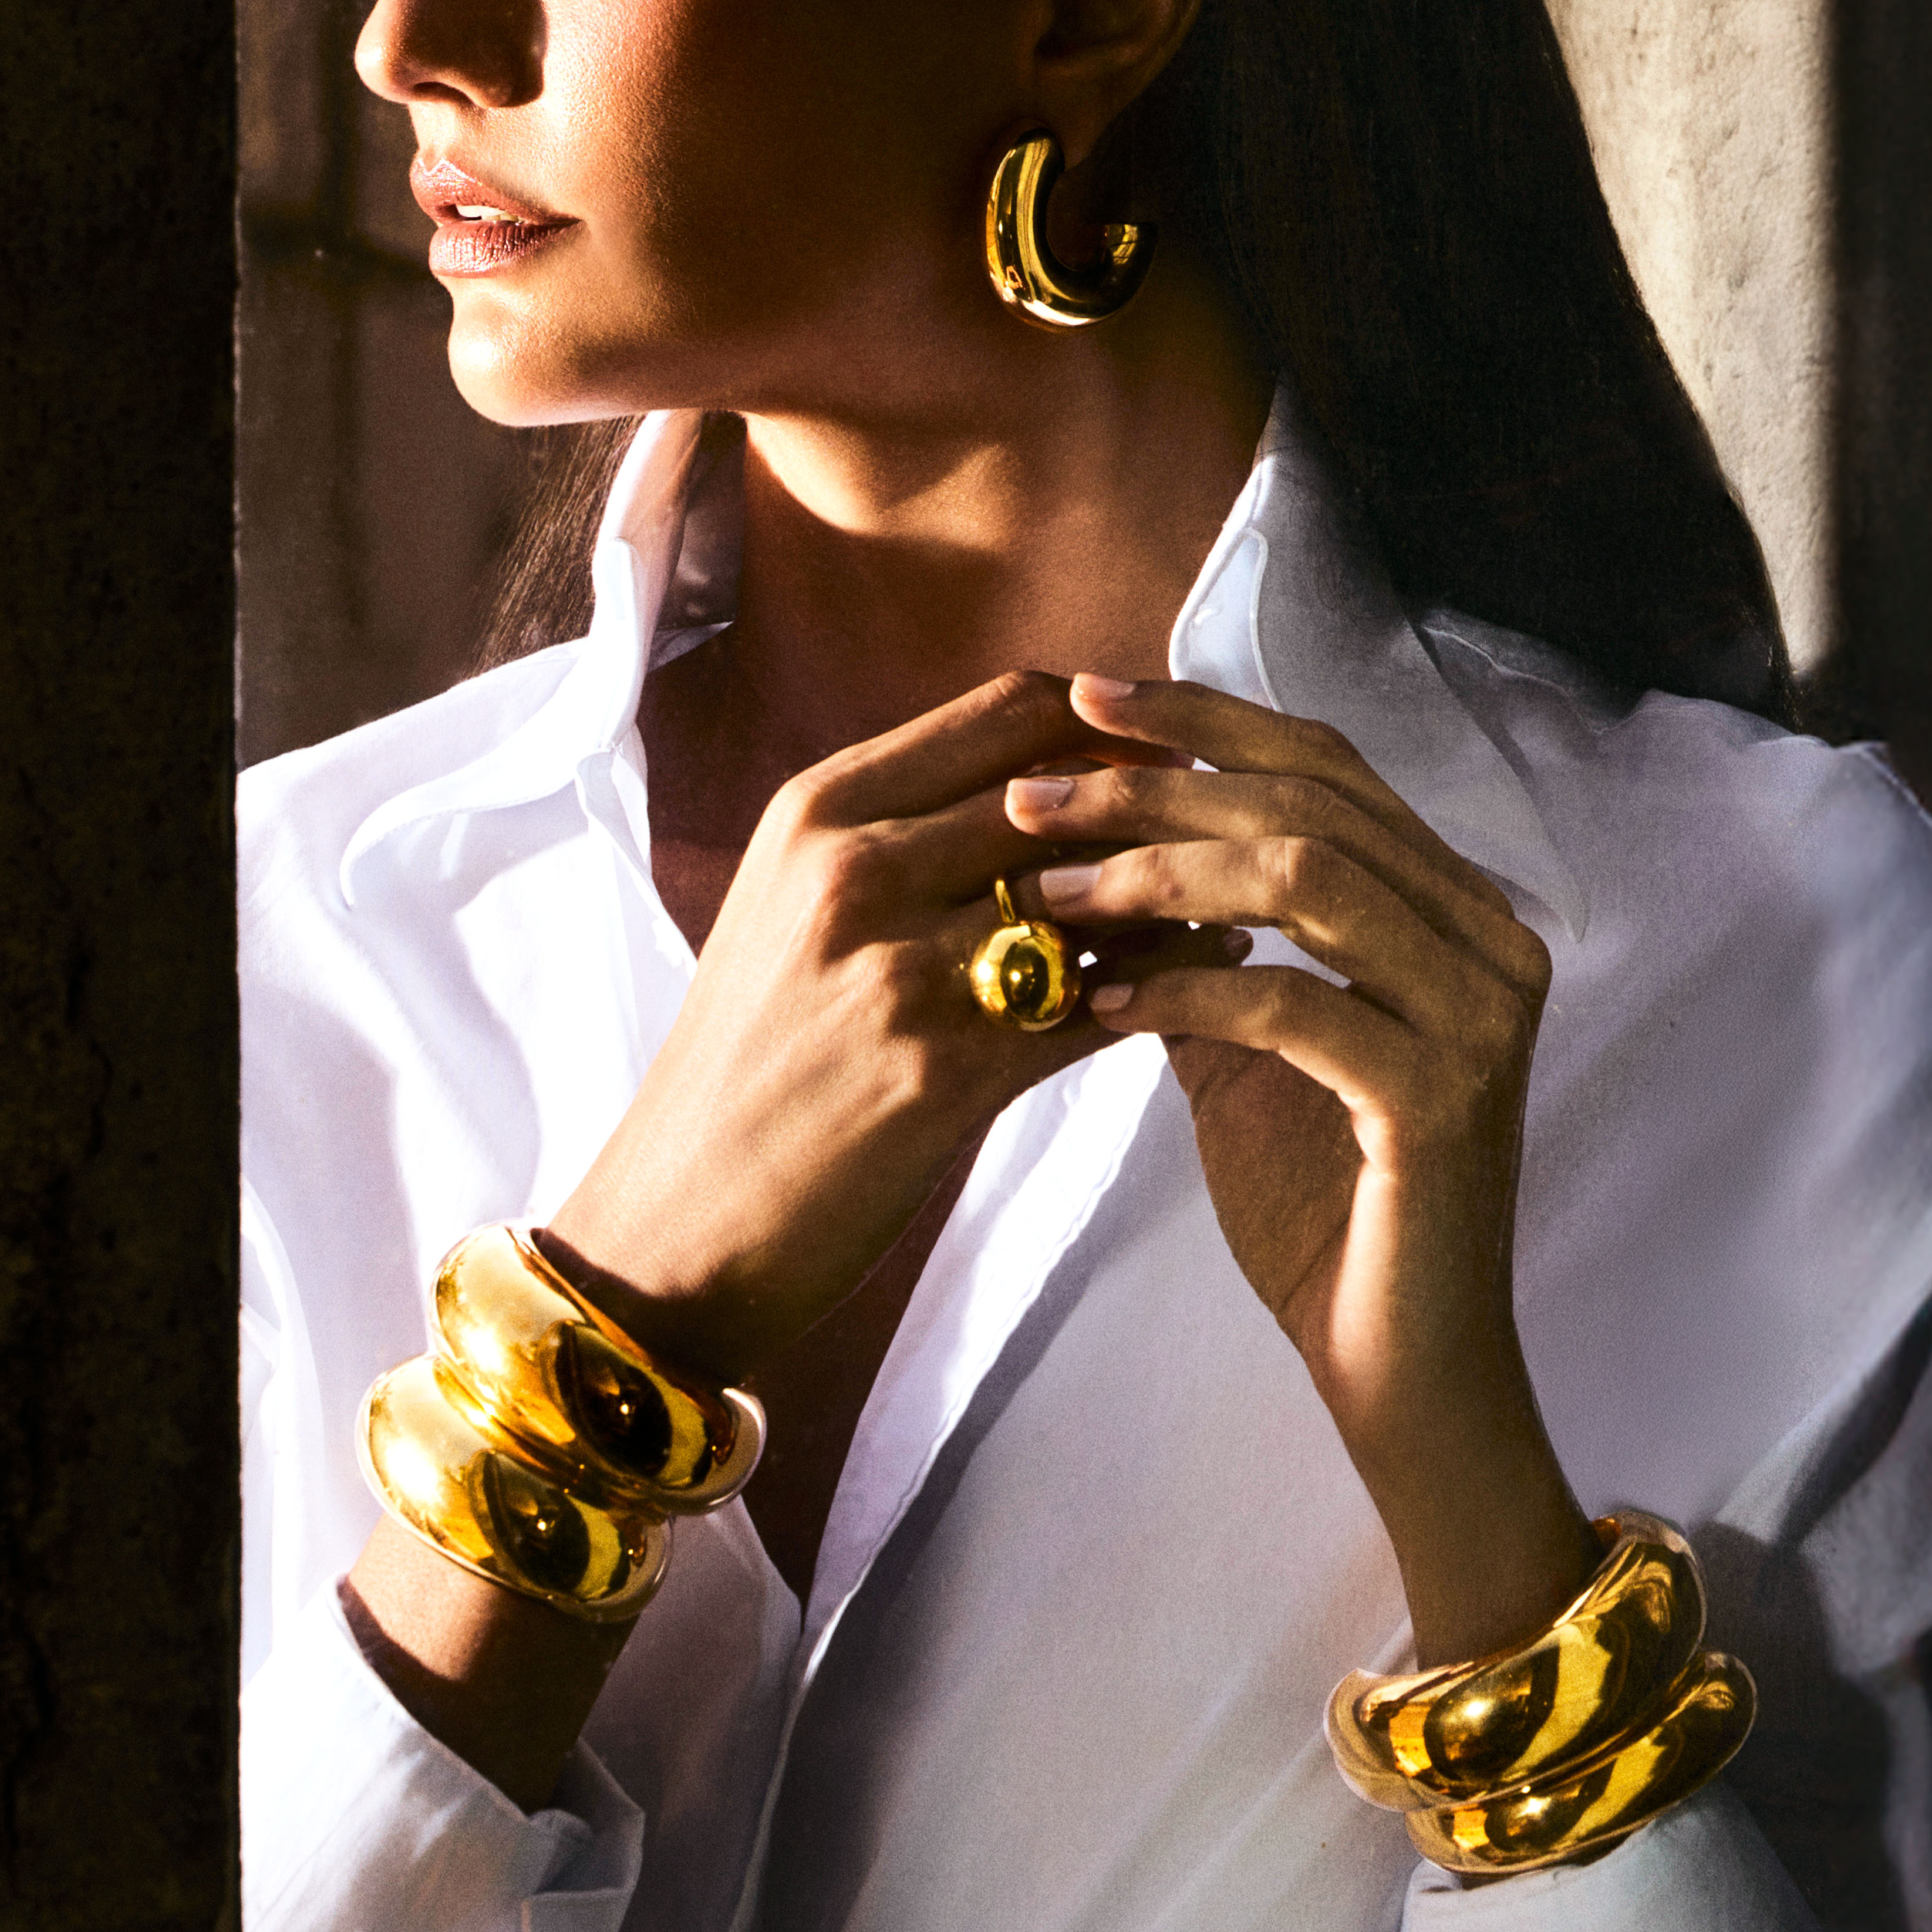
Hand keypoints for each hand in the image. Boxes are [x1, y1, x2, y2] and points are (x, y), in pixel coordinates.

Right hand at [546, 670, 1226, 1380]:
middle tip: (1250, 818)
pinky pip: (1104, 1003)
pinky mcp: (943, 1073)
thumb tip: (1039, 779)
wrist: (676, 1222)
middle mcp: (853, 869)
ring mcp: (897, 970)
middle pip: (1069, 790)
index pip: (1007, 709)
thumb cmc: (750, 1066)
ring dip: (1188, 891)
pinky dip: (1178, 986)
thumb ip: (897, 830)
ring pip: (1096, 893)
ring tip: (1255, 895)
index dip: (1113, 719)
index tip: (1176, 747)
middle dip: (1170, 802)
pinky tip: (1223, 980)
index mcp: (818, 811)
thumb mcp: (791, 908)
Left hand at [1007, 674, 1598, 1658]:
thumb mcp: (1247, 1050)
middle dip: (1158, 784)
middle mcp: (1491, 941)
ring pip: (1309, 880)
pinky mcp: (1444, 1098)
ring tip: (1045, 890)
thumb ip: (1206, 945)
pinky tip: (1100, 1000)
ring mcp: (1481, 1016)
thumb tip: (1105, 855)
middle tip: (1033, 791)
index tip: (1085, 696)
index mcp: (1456, 907)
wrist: (1397, 1364)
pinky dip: (1187, 990)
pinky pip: (1295, 1006)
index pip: (1328, 767)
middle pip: (1311, 805)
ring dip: (1159, 873)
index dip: (1207, 718)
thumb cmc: (1322, 1207)